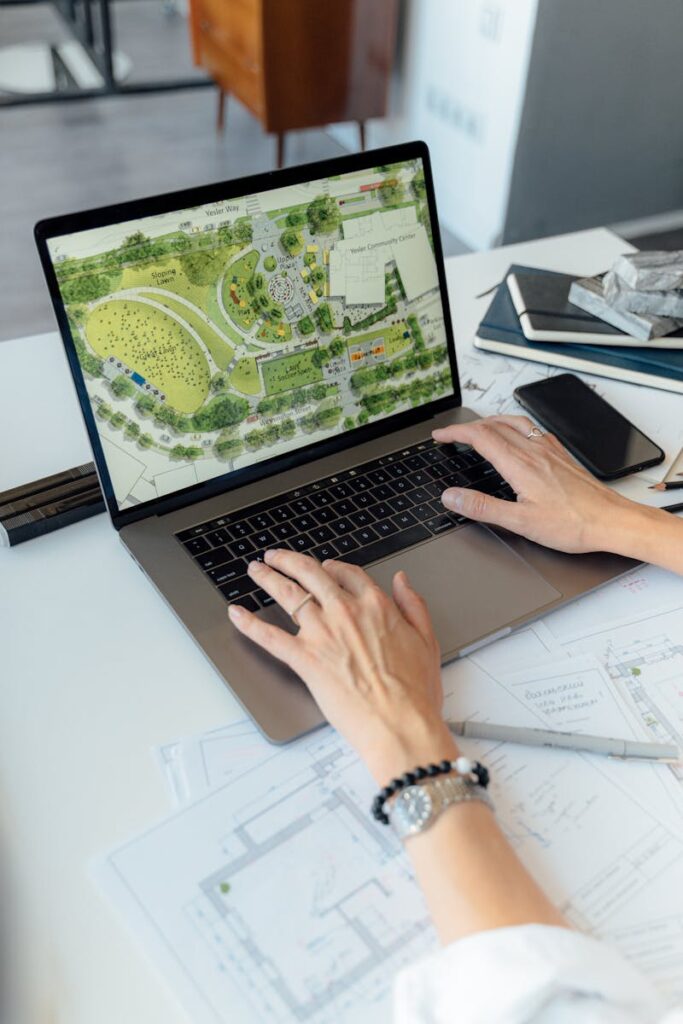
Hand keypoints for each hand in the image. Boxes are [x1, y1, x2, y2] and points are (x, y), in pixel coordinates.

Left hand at [227, 549, 456, 782]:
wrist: (400, 725)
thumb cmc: (415, 692)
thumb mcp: (427, 640)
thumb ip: (413, 605)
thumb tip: (402, 581)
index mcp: (376, 606)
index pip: (348, 574)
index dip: (333, 567)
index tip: (325, 567)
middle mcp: (345, 612)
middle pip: (310, 574)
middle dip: (289, 561)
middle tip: (276, 557)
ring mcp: (322, 634)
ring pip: (287, 595)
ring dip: (267, 578)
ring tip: (256, 570)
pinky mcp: (304, 659)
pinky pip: (269, 636)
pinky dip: (249, 623)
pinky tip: (236, 614)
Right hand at [432, 414, 636, 553]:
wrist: (611, 521)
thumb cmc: (573, 524)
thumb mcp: (520, 522)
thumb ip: (483, 507)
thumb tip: (452, 496)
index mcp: (521, 465)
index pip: (480, 437)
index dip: (455, 433)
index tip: (440, 436)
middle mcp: (535, 451)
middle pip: (494, 425)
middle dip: (467, 427)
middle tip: (451, 434)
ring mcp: (550, 451)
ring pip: (514, 422)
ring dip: (491, 421)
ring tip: (478, 427)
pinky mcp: (561, 455)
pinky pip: (533, 429)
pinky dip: (514, 425)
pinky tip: (518, 435)